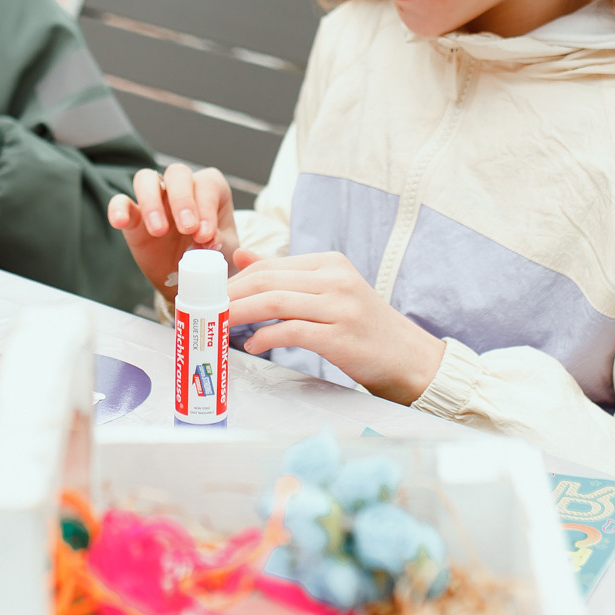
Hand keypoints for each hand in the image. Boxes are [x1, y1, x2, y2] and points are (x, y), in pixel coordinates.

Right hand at [107, 163, 240, 300]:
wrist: (191, 280)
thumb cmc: (213, 257)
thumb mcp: (226, 251)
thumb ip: (222, 242)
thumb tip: (210, 239)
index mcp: (210, 190)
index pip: (207, 185)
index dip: (206, 207)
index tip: (205, 235)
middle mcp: (182, 187)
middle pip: (177, 173)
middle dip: (182, 200)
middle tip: (187, 229)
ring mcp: (156, 199)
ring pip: (146, 179)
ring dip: (152, 202)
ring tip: (158, 231)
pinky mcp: (134, 216)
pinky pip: (121, 202)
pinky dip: (118, 209)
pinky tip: (120, 222)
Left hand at [226, 252, 445, 404]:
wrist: (409, 358)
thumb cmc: (363, 327)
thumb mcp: (328, 291)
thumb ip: (286, 275)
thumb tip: (241, 256)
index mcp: (330, 263)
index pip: (270, 266)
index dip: (235, 281)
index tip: (212, 296)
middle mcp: (335, 279)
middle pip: (267, 281)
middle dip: (230, 295)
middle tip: (206, 310)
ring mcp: (340, 306)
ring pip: (274, 302)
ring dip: (239, 314)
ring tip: (219, 325)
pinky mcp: (340, 336)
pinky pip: (291, 331)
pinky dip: (265, 337)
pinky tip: (252, 345)